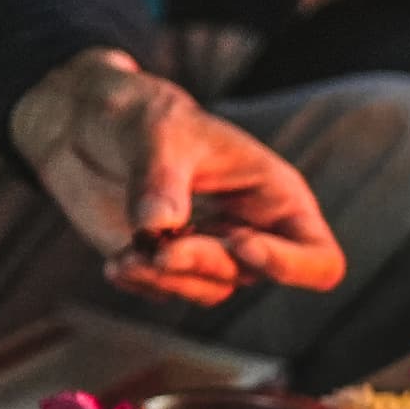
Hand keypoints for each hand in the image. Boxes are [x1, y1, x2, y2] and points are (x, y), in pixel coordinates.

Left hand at [7, 50, 346, 308]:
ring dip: (165, 279)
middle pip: (251, 275)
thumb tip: (158, 227)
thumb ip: (160, 178)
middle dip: (203, 261)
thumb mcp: (157, 131)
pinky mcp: (168, 266)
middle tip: (157, 246)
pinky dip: (139, 282)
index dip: (289, 264)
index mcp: (277, 197)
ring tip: (124, 257)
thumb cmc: (143, 115)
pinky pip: (164, 293)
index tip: (240, 243)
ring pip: (208, 291)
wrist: (89, 125)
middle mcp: (253, 232)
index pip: (319, 259)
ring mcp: (210, 253)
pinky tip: (115, 261)